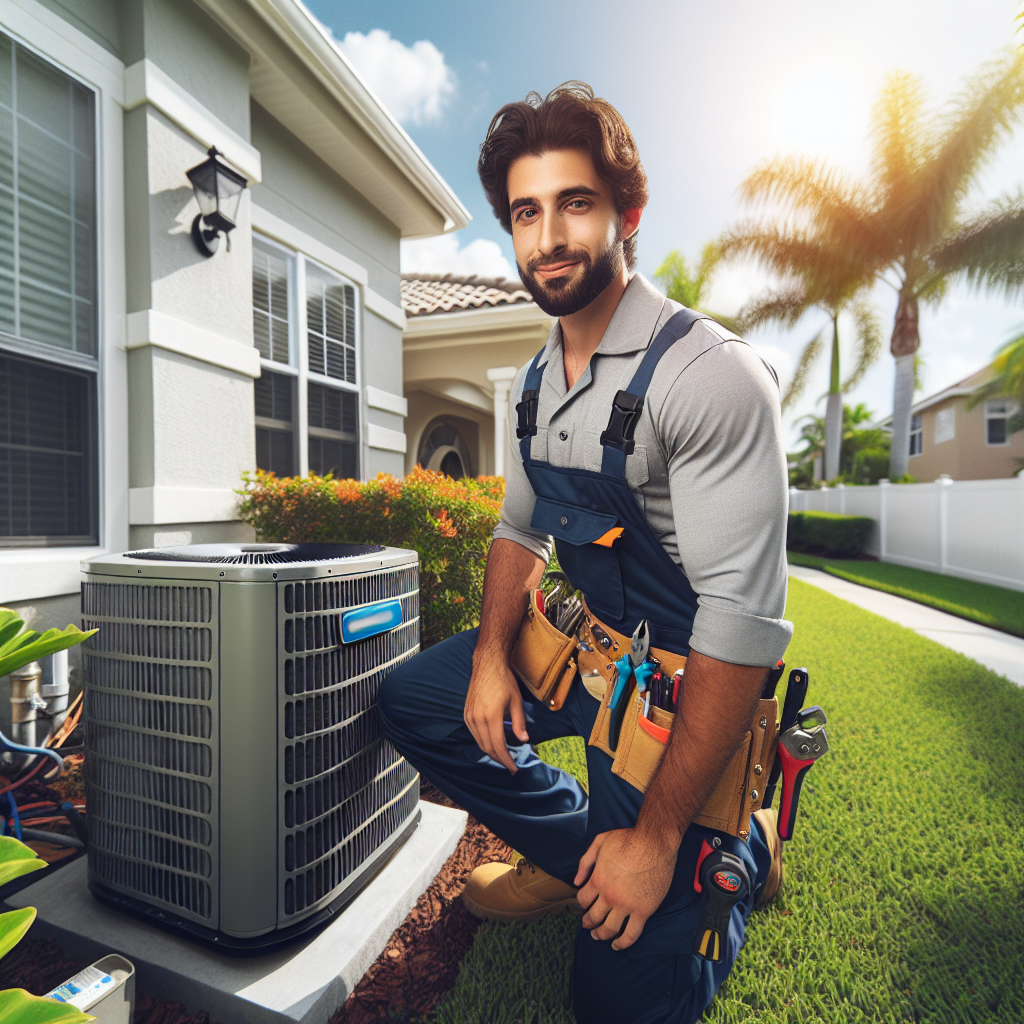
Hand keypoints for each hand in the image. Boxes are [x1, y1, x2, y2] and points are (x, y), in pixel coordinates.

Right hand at [464, 655, 528, 773]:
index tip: (514, 769)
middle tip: (510, 766)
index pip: (498, 746)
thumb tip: (524, 741)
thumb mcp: (516, 701)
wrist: (487, 664)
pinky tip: (493, 744)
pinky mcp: (466, 714)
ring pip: (480, 743)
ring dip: (491, 752)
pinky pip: (474, 734)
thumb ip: (519, 722)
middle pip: (488, 748)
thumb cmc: (504, 680)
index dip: (507, 760)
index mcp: (491, 715)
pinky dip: (484, 743)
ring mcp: (470, 716)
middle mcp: (477, 718)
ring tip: (503, 757)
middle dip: (500, 759)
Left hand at [574, 828, 677, 950]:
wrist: (654, 843)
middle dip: (588, 923)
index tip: (584, 906)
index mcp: (597, 880)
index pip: (582, 900)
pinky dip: (623, 944)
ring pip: (609, 929)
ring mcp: (626, 906)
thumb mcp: (600, 842)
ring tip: (599, 936)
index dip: (581, 904)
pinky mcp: (643, 911)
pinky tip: (617, 946)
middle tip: (588, 926)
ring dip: (601, 935)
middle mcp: (609, 896)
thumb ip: (585, 861)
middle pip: (593, 917)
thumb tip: (576, 881)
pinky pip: (631, 934)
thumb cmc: (628, 839)